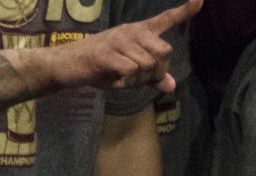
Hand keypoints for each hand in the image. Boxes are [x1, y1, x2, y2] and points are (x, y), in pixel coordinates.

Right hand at [46, 0, 197, 92]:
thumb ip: (152, 77)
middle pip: (164, 51)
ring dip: (139, 80)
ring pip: (148, 64)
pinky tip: (116, 81)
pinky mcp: (107, 53)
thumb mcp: (131, 74)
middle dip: (157, 71)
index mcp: (139, 33)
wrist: (69, 65)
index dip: (185, 11)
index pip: (166, 19)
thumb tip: (171, 85)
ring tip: (123, 77)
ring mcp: (119, 40)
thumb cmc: (103, 67)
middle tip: (140, 77)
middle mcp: (131, 32)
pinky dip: (126, 82)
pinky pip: (131, 71)